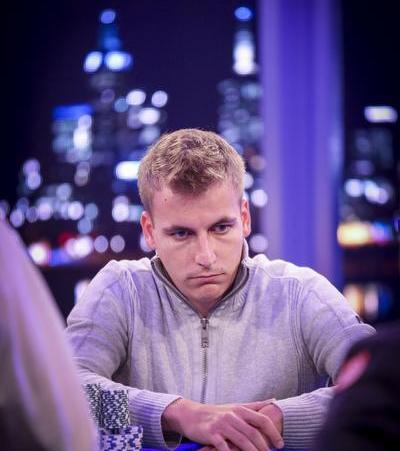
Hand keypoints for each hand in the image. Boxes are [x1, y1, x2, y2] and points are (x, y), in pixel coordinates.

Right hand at [162, 399, 283, 450]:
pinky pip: (224, 447)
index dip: (273, 433)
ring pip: (242, 442)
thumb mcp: (235, 406)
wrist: (191, 414)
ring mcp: (222, 425)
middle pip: (253, 433)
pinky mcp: (211, 434)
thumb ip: (254, 405)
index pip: (262, 420)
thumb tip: (273, 401)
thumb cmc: (216, 412)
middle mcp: (232, 415)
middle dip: (265, 447)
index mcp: (240, 409)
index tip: (280, 445)